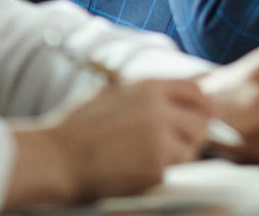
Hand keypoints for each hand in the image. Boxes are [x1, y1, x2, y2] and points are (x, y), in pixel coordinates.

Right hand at [7, 78, 210, 208]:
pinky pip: (172, 170)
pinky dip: (159, 172)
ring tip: (148, 156)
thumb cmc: (79, 128)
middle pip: (202, 122)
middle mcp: (160, 110)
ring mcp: (160, 140)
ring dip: (177, 154)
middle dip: (193, 133)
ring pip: (190, 149)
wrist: (56, 159)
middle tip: (176, 143)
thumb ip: (149, 91)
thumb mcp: (114, 94)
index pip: (197, 92)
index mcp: (150, 88)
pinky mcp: (155, 168)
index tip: (200, 116)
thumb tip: (184, 86)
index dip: (202, 105)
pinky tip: (135, 169)